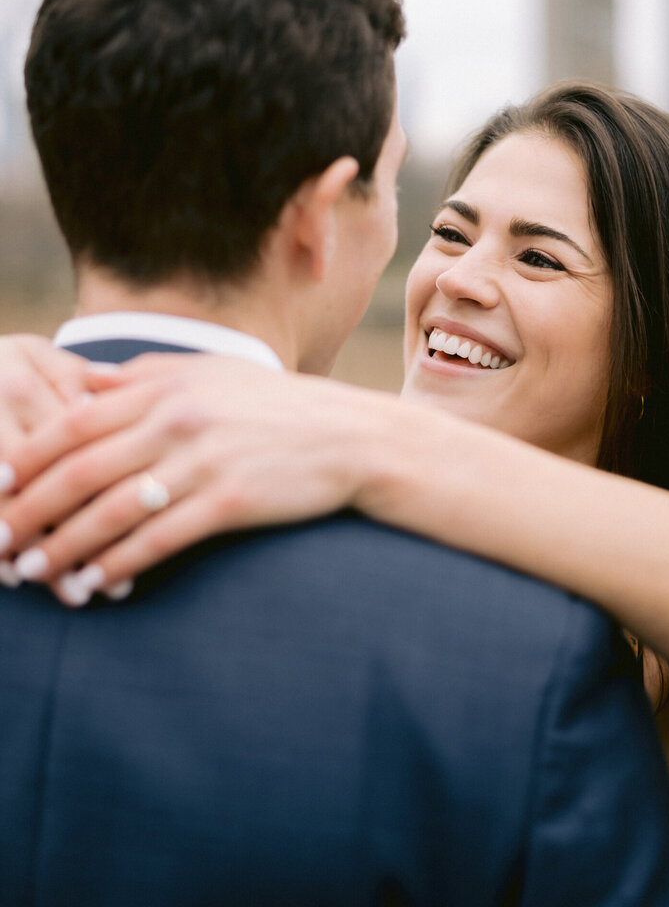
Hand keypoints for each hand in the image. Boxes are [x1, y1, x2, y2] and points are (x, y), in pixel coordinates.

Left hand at [0, 353, 382, 602]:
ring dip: (65, 546)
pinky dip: (119, 564)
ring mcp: (205, 460)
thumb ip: (140, 377)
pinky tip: (94, 584)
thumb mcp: (208, 373)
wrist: (348, 435)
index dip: (27, 457)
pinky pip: (160, 538)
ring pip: (114, 509)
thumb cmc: (273, 404)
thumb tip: (77, 383)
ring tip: (32, 573)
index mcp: (166, 387)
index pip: (74, 422)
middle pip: (83, 469)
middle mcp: (179, 419)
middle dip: (31, 510)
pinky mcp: (231, 501)